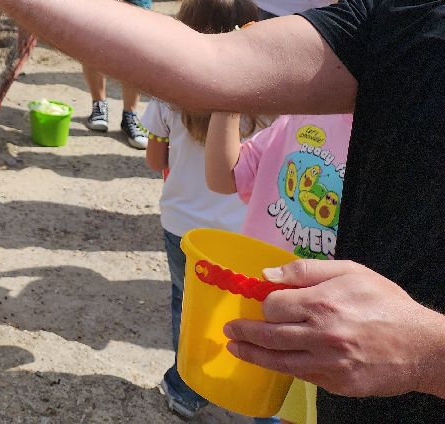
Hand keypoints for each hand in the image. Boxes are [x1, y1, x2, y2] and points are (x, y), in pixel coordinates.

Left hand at [224, 260, 444, 398]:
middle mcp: (323, 335)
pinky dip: (287, 367)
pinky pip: (304, 375)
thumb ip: (306, 270)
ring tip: (236, 349)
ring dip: (253, 355)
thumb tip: (267, 274)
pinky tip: (275, 361)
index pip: (273, 306)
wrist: (424, 347)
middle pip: (270, 335)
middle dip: (245, 332)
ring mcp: (331, 363)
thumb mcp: (351, 272)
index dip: (265, 304)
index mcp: (323, 304)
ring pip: (280, 361)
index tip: (263, 304)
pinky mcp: (339, 383)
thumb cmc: (387, 304)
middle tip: (229, 330)